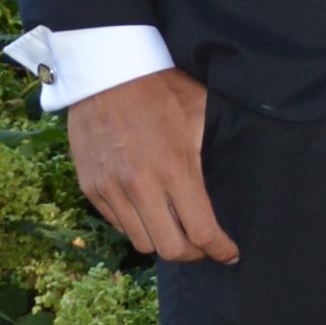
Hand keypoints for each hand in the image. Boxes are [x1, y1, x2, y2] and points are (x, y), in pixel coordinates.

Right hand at [65, 66, 238, 265]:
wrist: (106, 71)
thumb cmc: (160, 88)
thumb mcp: (200, 114)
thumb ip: (213, 153)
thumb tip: (234, 181)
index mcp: (174, 169)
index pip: (202, 232)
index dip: (221, 250)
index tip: (230, 253)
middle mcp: (140, 186)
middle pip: (170, 249)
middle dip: (193, 254)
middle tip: (204, 245)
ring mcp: (111, 189)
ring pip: (142, 242)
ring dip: (163, 240)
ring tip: (176, 228)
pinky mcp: (91, 187)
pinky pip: (118, 224)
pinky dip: (137, 224)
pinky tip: (149, 209)